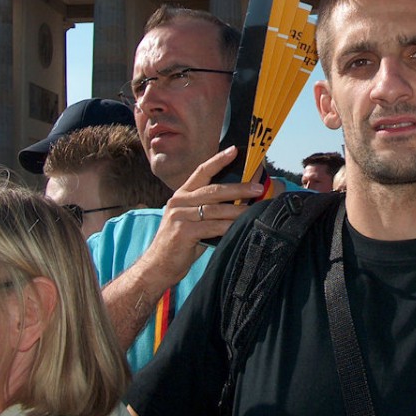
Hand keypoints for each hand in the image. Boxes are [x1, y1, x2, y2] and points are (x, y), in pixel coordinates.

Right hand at [132, 146, 263, 287]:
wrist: (158, 266)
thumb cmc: (181, 243)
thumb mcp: (192, 219)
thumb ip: (209, 207)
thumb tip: (240, 199)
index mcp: (182, 195)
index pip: (202, 171)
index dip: (218, 160)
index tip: (234, 150)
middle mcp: (179, 201)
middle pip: (213, 190)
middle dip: (238, 188)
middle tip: (257, 188)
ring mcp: (179, 216)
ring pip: (215, 209)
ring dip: (238, 210)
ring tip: (254, 210)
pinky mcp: (183, 232)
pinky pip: (212, 227)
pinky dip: (228, 227)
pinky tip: (239, 227)